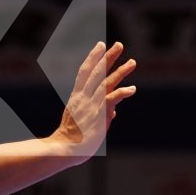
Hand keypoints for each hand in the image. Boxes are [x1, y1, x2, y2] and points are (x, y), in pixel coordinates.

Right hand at [52, 40, 137, 159]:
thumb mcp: (81, 122)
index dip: (93, 58)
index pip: (84, 72)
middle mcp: (83, 98)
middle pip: (96, 72)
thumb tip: (114, 111)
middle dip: (108, 57)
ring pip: (106, 83)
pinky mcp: (98, 114)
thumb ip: (99, 114)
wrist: (63, 149)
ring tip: (132, 62)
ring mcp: (91, 105)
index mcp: (76, 98)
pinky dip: (122, 93)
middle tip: (119, 45)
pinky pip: (111, 99)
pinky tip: (132, 89)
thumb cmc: (72, 141)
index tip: (100, 45)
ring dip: (120, 71)